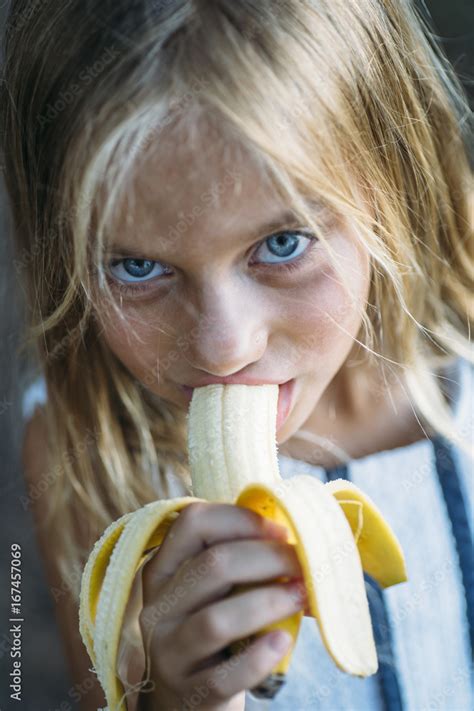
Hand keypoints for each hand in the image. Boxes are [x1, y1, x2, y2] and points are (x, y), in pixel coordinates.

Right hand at [137, 501, 305, 709]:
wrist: (187, 700)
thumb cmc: (212, 631)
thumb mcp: (210, 591)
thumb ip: (235, 561)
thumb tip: (295, 536)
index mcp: (163, 570)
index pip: (192, 523)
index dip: (240, 519)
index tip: (279, 530)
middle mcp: (158, 607)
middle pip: (212, 566)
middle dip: (268, 558)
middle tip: (302, 564)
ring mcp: (169, 652)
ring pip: (217, 620)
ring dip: (268, 602)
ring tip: (301, 597)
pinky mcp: (190, 693)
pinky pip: (225, 675)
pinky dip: (259, 657)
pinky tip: (282, 642)